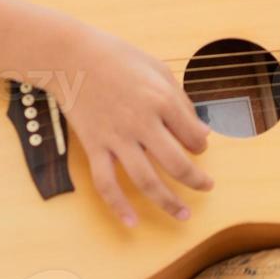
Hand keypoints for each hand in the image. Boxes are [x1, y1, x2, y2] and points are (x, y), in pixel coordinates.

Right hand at [52, 29, 213, 225]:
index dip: (201, 146)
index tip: (199, 147)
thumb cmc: (119, 58)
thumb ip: (182, 102)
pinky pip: (106, 183)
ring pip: (146, 180)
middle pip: (176, 164)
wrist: (72, 56)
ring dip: (167, 202)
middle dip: (196, 181)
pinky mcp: (95, 146)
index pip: (193, 136)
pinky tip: (131, 222)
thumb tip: (203, 132)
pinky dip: (118, 207)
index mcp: (162, 100)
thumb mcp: (160, 70)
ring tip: (182, 214)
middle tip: (207, 187)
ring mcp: (117, 138)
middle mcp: (142, 123)